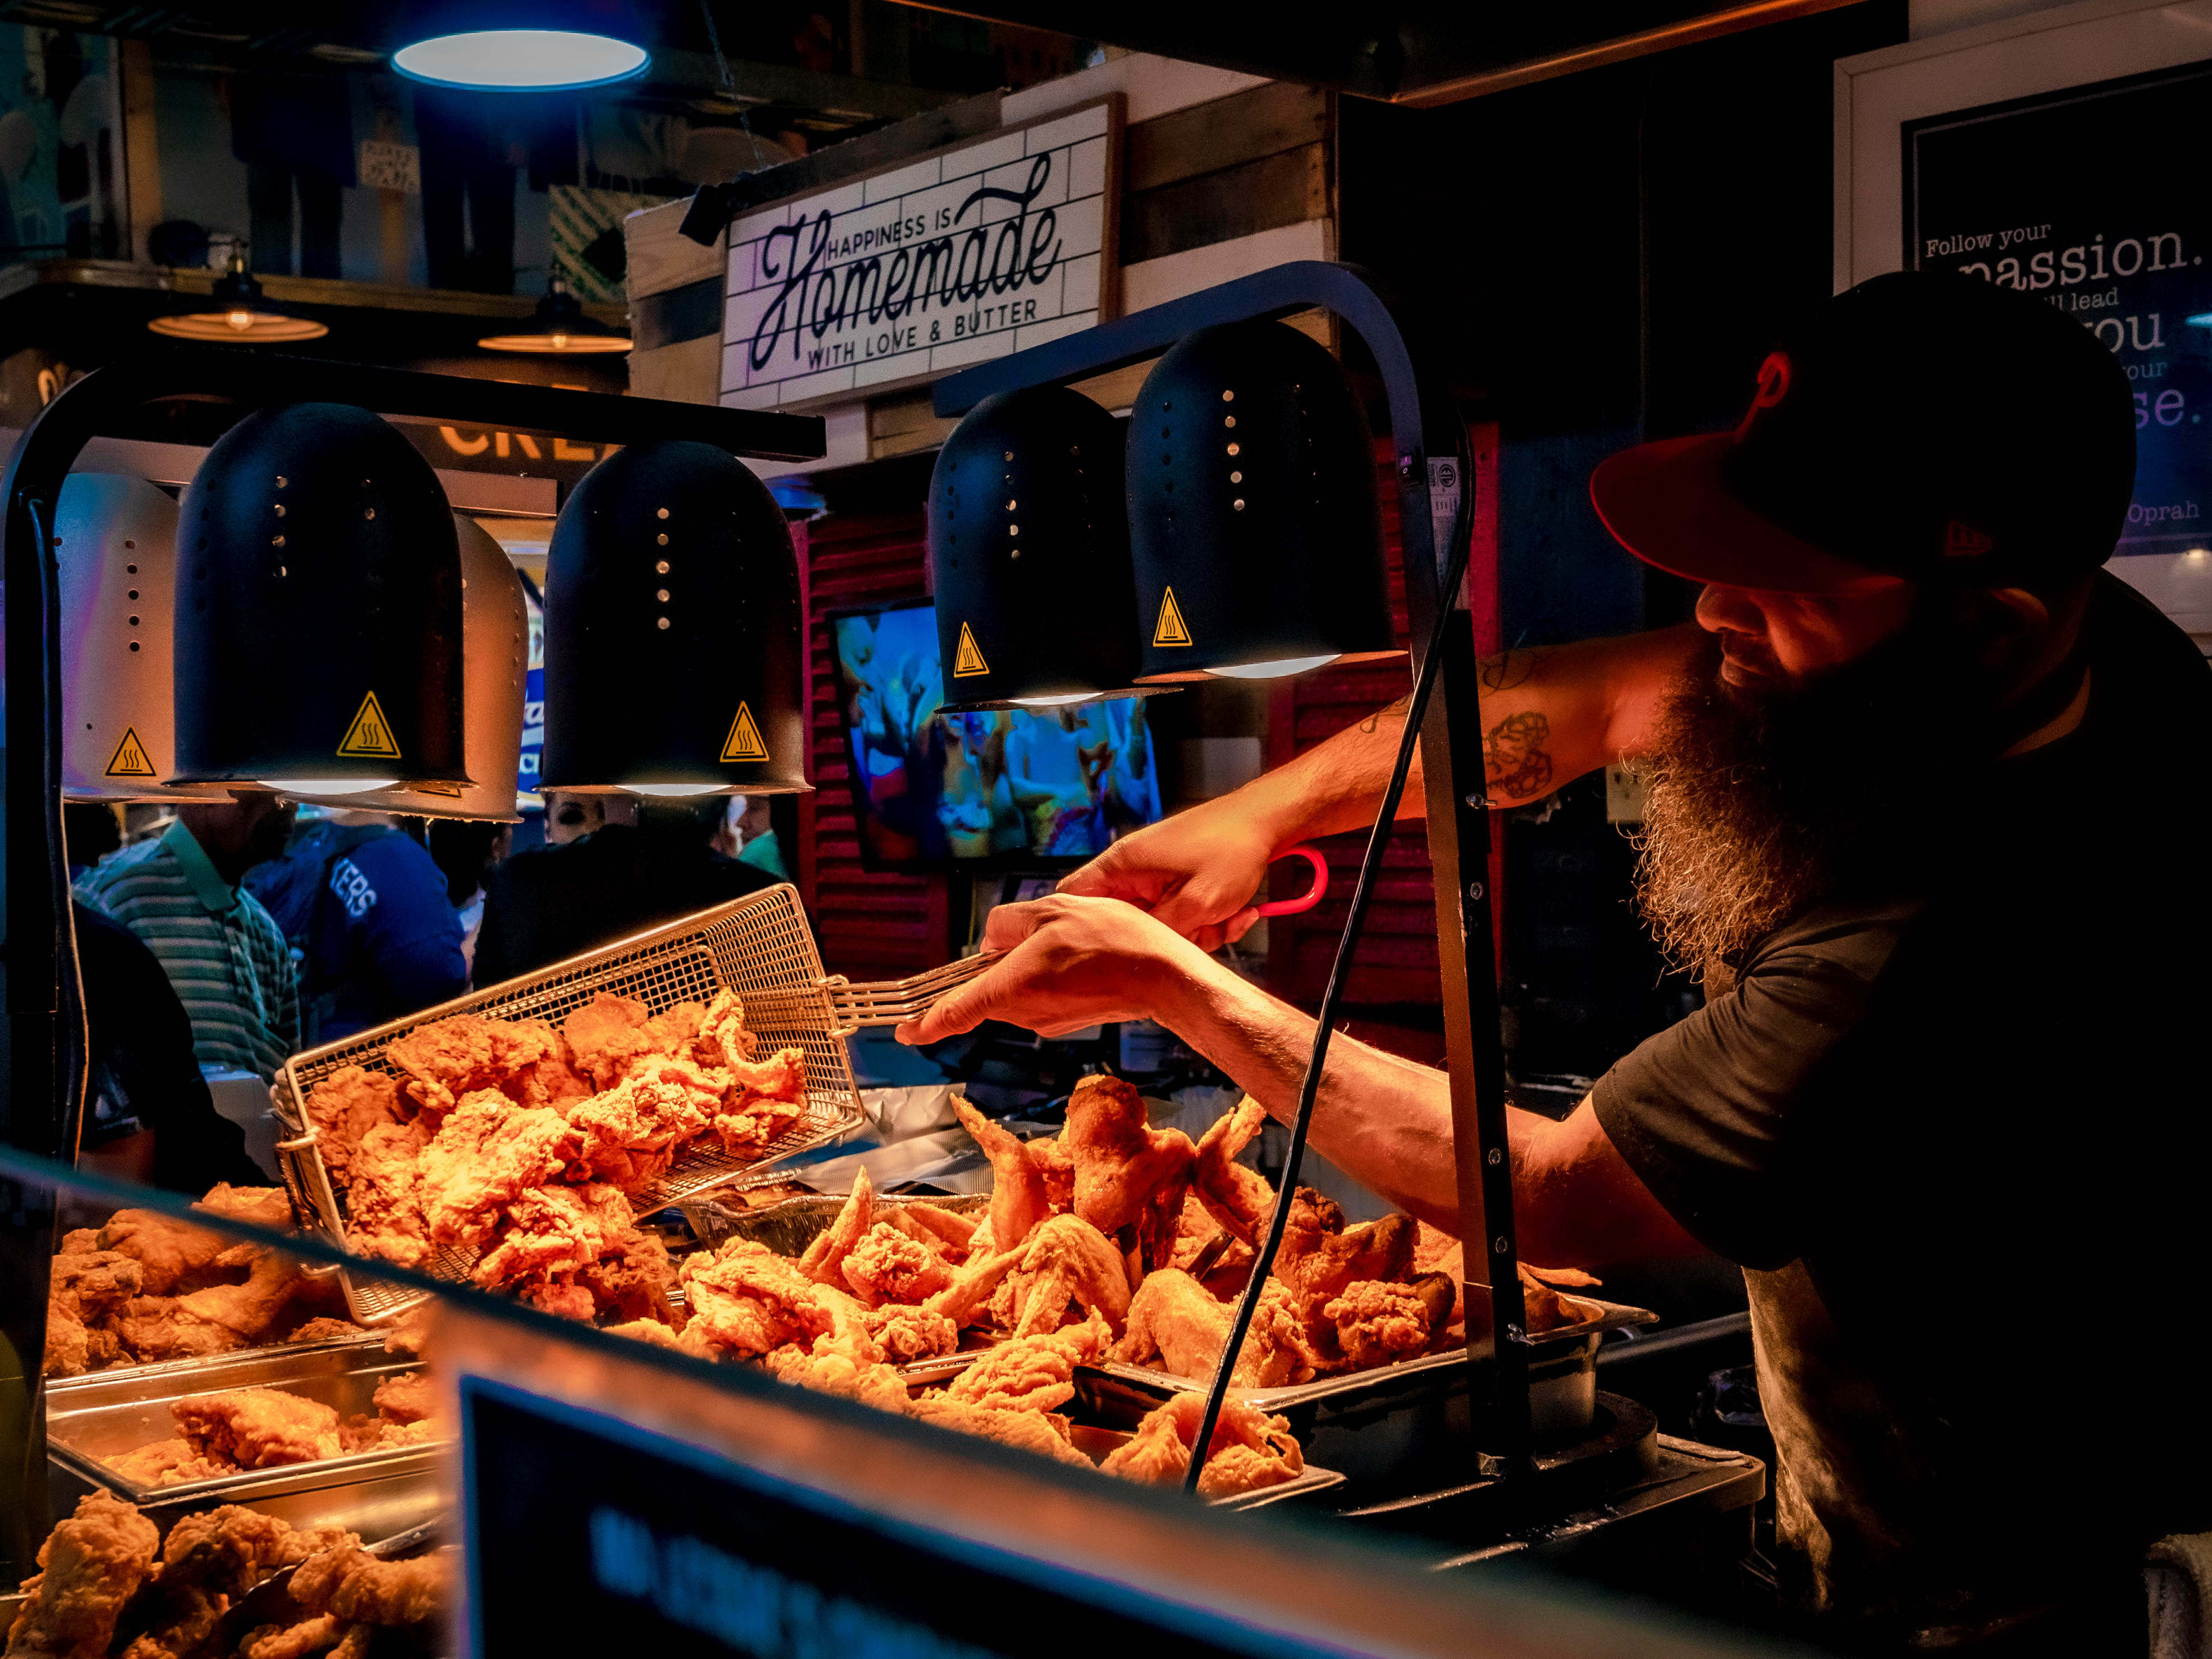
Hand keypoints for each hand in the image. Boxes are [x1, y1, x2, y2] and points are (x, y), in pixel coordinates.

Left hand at [894, 894, 1212, 1044]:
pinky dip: (1052, 975)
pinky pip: (1042, 994)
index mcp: (1010, 986)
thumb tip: (993, 939)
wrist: (1165, 977)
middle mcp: (1024, 1011)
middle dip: (1001, 960)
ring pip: (1018, 988)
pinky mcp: (1067, 1020)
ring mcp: (1046, 1020)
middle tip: (1038, 931)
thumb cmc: (1113, 941)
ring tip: (1072, 941)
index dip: (926, 1022)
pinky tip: (1084, 958)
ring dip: (1030, 964)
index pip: (956, 1010)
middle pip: (990, 987)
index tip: (905, 1031)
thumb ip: (1011, 922)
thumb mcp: (1055, 909)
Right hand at [1055, 799, 1282, 949]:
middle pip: (1122, 922)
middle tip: (1196, 933)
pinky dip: (1207, 921)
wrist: (1266, 822)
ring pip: (1157, 925)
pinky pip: (1179, 916)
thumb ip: (1161, 933)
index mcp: (1120, 865)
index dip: (1080, 929)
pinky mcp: (1175, 883)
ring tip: (1225, 918)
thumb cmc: (1232, 849)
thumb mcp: (1196, 902)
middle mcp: (1130, 870)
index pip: (1071, 899)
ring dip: (1195, 932)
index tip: (1104, 954)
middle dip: (1162, 939)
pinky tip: (1236, 913)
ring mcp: (1154, 877)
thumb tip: (1140, 954)